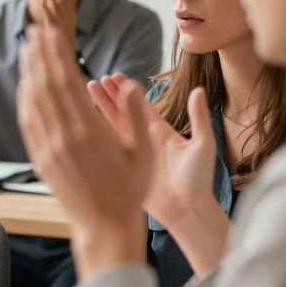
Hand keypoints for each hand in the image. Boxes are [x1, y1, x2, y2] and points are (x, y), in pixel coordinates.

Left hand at [17, 27, 151, 274]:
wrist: (104, 225)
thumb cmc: (130, 189)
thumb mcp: (142, 151)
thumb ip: (134, 115)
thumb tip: (129, 83)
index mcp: (90, 131)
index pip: (67, 82)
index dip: (58, 54)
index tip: (53, 33)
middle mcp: (64, 137)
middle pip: (46, 86)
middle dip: (40, 55)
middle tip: (35, 30)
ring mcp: (49, 149)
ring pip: (33, 102)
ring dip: (29, 72)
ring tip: (26, 49)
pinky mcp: (41, 159)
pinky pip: (28, 123)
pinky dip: (25, 100)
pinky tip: (25, 86)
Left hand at [41, 0, 77, 46]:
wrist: (67, 63)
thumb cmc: (63, 44)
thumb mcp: (65, 27)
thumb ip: (63, 12)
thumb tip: (58, 0)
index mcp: (70, 18)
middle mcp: (68, 21)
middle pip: (63, 1)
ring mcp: (62, 27)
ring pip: (57, 8)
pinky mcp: (56, 35)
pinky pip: (51, 21)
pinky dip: (47, 11)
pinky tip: (42, 2)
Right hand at [86, 76, 216, 228]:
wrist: (187, 211)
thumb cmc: (199, 180)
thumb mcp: (202, 146)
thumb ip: (198, 118)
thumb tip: (199, 90)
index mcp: (160, 132)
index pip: (139, 106)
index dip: (126, 91)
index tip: (114, 76)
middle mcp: (143, 140)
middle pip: (123, 112)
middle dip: (109, 95)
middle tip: (96, 80)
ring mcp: (132, 154)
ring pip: (112, 127)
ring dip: (100, 110)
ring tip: (87, 94)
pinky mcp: (123, 168)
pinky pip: (107, 147)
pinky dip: (96, 134)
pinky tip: (83, 122)